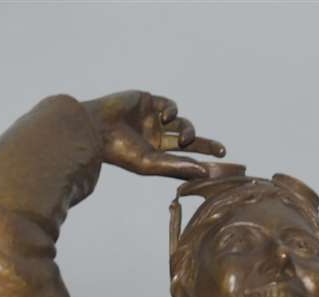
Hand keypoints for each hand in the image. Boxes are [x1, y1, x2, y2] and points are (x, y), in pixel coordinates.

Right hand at [80, 91, 235, 180]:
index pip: (182, 159)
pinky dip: (173, 112)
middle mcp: (156, 138)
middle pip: (188, 142)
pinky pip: (172, 107)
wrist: (96, 127)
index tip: (217, 169)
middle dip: (205, 146)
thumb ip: (176, 167)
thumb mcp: (150, 163)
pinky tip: (165, 117)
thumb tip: (204, 172)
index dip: (199, 163)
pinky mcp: (151, 102)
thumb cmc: (119, 150)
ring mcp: (154, 119)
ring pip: (183, 124)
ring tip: (184, 139)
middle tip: (222, 152)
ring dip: (189, 131)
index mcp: (154, 155)